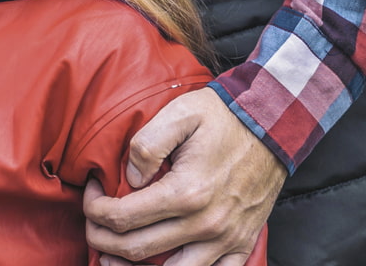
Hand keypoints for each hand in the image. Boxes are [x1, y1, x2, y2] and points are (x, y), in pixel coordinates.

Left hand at [83, 91, 283, 265]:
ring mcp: (226, 239)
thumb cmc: (223, 118)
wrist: (274, 125)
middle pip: (136, 249)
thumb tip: (130, 178)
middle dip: (102, 238)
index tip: (91, 192)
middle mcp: (206, 223)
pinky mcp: (241, 244)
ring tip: (112, 257)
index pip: (121, 217)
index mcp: (186, 192)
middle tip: (93, 222)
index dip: (94, 208)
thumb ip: (146, 144)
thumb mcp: (180, 113)